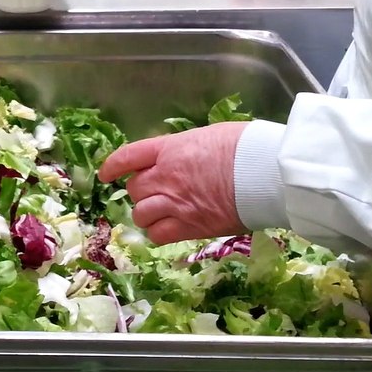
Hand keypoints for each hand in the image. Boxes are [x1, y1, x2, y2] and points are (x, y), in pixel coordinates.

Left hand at [98, 124, 248, 244]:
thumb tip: (184, 156)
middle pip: (134, 188)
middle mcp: (166, 176)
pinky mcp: (190, 227)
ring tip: (159, 213)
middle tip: (153, 193)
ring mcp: (175, 203)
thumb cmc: (245, 147)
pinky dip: (158, 233)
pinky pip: (158, 235)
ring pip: (141, 214)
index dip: (112, 166)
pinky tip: (167, 229)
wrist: (265, 173)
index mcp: (169, 149)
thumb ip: (186, 149)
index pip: (128, 157)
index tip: (106, 174)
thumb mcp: (209, 136)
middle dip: (140, 191)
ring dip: (146, 214)